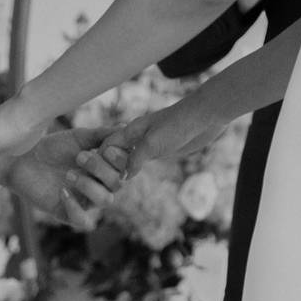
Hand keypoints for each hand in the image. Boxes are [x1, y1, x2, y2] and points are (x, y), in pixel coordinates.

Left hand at [0, 127, 124, 229]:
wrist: (21, 159)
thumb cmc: (51, 147)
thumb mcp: (77, 138)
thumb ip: (101, 134)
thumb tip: (125, 126)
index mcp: (105, 168)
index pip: (125, 168)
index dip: (120, 160)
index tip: (105, 148)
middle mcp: (99, 186)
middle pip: (117, 184)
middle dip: (101, 169)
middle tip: (80, 156)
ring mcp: (84, 201)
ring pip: (105, 200)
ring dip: (90, 185)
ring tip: (69, 174)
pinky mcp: (66, 213)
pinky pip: (82, 221)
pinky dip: (76, 208)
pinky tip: (63, 192)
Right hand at [101, 98, 225, 177]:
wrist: (205, 116)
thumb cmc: (178, 125)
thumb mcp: (152, 144)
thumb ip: (134, 160)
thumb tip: (121, 178)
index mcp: (130, 131)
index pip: (106, 146)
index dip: (98, 159)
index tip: (95, 176)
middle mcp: (136, 136)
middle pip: (114, 152)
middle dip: (108, 166)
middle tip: (106, 184)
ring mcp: (148, 143)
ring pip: (128, 157)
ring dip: (121, 169)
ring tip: (114, 184)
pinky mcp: (161, 149)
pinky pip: (141, 160)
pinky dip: (134, 168)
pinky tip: (133, 177)